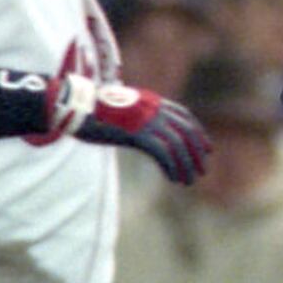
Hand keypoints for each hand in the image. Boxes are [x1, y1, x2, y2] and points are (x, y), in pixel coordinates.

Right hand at [54, 73, 211, 182]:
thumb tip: (145, 132)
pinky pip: (162, 152)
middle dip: (197, 152)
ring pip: (177, 144)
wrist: (74, 108)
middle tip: (202, 170)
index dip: (198, 133)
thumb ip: (138, 117)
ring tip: (189, 181)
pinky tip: (173, 178)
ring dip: (186, 164)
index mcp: (151, 101)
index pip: (184, 116)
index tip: (207, 149)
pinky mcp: (136, 133)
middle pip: (185, 131)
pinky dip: (171, 166)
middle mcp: (153, 108)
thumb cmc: (92, 112)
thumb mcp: (121, 109)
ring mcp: (145, 120)